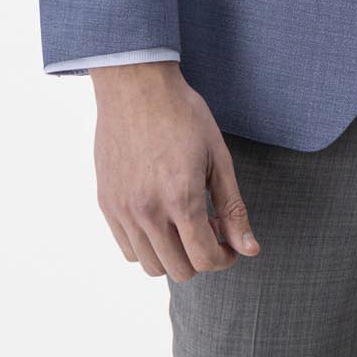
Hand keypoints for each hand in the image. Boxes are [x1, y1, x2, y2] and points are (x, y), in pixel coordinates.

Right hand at [90, 60, 261, 280]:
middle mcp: (147, 211)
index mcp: (180, 198)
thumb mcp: (218, 157)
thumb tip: (250, 249)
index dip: (224, 258)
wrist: (136, 86)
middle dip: (201, 257)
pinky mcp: (107, 204)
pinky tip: (160, 217)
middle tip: (209, 227)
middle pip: (179, 270)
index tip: (230, 243)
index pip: (204, 259)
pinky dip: (148, 246)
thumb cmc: (183, 115)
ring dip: (173, 255)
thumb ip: (232, 207)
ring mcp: (123, 210)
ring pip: (150, 266)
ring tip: (183, 221)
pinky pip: (128, 249)